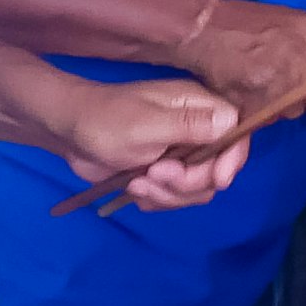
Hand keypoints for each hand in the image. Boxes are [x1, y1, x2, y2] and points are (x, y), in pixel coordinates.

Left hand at [48, 73, 247, 212]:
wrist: (68, 132)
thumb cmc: (105, 122)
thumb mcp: (148, 125)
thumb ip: (191, 126)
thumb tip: (232, 122)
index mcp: (198, 106)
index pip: (237, 133)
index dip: (232, 159)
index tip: (217, 180)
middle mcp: (196, 129)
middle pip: (218, 167)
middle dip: (188, 181)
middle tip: (154, 175)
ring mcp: (180, 152)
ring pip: (198, 188)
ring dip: (168, 193)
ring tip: (137, 183)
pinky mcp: (164, 172)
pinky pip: (177, 196)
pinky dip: (157, 198)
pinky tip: (134, 189)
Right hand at [164, 0, 305, 117]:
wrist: (203, 30)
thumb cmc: (250, 23)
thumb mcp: (297, 21)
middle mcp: (305, 61)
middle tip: (286, 73)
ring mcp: (282, 88)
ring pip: (298, 110)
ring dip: (286, 102)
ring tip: (262, 78)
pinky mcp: (259, 108)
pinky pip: (274, 119)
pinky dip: (264, 111)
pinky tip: (250, 90)